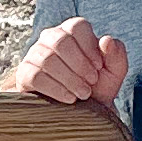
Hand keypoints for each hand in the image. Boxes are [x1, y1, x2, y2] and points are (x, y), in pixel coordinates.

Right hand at [4, 20, 128, 112]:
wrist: (83, 114)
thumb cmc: (97, 87)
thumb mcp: (114, 72)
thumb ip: (117, 54)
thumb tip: (106, 40)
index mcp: (72, 32)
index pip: (77, 26)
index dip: (90, 47)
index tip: (98, 68)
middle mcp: (50, 38)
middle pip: (60, 41)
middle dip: (79, 65)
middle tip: (91, 83)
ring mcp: (34, 55)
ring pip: (47, 59)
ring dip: (69, 79)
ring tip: (82, 94)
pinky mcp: (24, 74)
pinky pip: (35, 76)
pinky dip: (55, 89)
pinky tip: (69, 98)